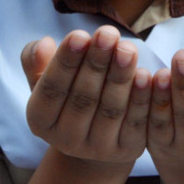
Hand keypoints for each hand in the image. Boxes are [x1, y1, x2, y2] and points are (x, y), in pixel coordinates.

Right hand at [23, 27, 153, 163]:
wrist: (93, 135)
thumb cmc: (67, 94)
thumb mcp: (46, 79)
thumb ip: (36, 61)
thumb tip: (43, 43)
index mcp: (40, 120)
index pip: (51, 89)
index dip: (65, 62)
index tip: (79, 34)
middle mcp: (66, 139)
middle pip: (83, 99)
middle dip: (96, 63)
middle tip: (108, 33)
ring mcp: (97, 148)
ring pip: (110, 109)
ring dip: (120, 77)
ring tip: (128, 48)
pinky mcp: (126, 149)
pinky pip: (135, 123)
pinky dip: (141, 99)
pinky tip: (146, 75)